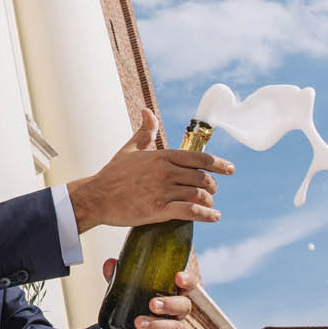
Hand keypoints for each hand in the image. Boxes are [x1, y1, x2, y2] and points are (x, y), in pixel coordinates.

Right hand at [68, 108, 233, 233]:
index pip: (199, 158)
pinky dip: (206, 215)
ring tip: (210, 204)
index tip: (230, 169)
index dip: (219, 164)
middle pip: (203, 178)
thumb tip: (148, 112)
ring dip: (209, 201)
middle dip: (212, 185)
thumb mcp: (130, 149)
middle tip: (212, 191)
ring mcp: (163, 191)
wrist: (96, 197)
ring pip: (199, 195)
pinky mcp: (159, 210)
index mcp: (161, 156)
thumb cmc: (113, 174)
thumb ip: (145, 131)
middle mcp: (165, 172)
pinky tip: (213, 216)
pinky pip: (191, 212)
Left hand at [97, 254, 198, 328]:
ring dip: (156, 325)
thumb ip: (117, 277)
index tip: (178, 277)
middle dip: (170, 305)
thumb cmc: (130, 309)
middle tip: (152, 304)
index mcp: (171, 294)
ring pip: (174, 328)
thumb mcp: (123, 291)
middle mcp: (176, 313)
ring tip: (138, 323)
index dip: (188, 281)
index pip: (188, 285)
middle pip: (184, 307)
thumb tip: (110, 264)